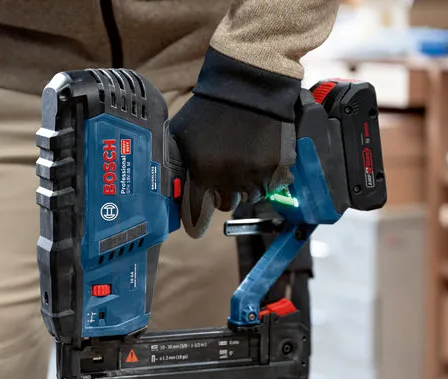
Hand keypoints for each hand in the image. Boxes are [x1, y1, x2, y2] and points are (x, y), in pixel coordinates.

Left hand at [169, 48, 299, 236]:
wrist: (250, 86)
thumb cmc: (211, 108)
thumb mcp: (182, 135)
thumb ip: (177, 163)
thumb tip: (168, 186)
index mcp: (203, 172)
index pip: (197, 214)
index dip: (197, 219)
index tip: (196, 224)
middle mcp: (229, 179)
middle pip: (226, 205)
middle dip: (223, 192)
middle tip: (225, 169)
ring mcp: (256, 175)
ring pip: (250, 196)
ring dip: (246, 184)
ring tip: (243, 156)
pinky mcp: (279, 169)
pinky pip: (272, 185)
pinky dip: (267, 175)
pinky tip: (260, 154)